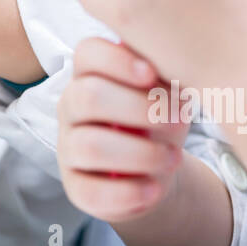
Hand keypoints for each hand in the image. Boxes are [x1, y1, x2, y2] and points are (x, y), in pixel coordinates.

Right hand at [57, 37, 186, 223]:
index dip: (116, 60)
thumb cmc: (160, 120)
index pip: (87, 53)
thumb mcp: (168, 93)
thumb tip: (174, 65)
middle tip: (179, 121)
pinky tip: (154, 188)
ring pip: (90, 146)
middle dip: (139, 108)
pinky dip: (129, 192)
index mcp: (90, 74)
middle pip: (88, 96)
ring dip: (141, 153)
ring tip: (174, 159)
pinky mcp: (75, 187)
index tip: (151, 74)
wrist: (159, 169)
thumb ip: (165, 75)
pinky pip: (91, 191)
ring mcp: (68, 147)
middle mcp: (71, 106)